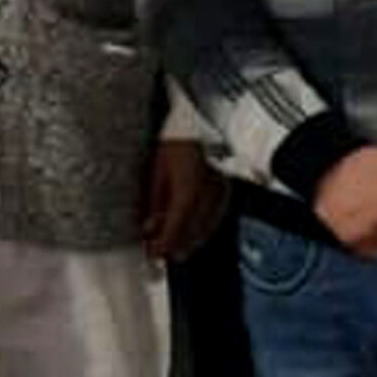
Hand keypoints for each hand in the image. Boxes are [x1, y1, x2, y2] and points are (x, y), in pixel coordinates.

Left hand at [142, 138, 229, 259]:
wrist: (192, 122)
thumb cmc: (173, 141)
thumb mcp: (156, 172)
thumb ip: (156, 203)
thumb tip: (150, 228)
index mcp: (189, 184)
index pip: (178, 223)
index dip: (166, 242)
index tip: (154, 254)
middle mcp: (209, 188)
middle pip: (195, 228)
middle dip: (177, 245)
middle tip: (160, 254)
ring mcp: (221, 187)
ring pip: (209, 224)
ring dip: (191, 239)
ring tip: (174, 248)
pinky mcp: (225, 186)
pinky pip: (217, 214)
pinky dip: (204, 227)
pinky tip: (193, 233)